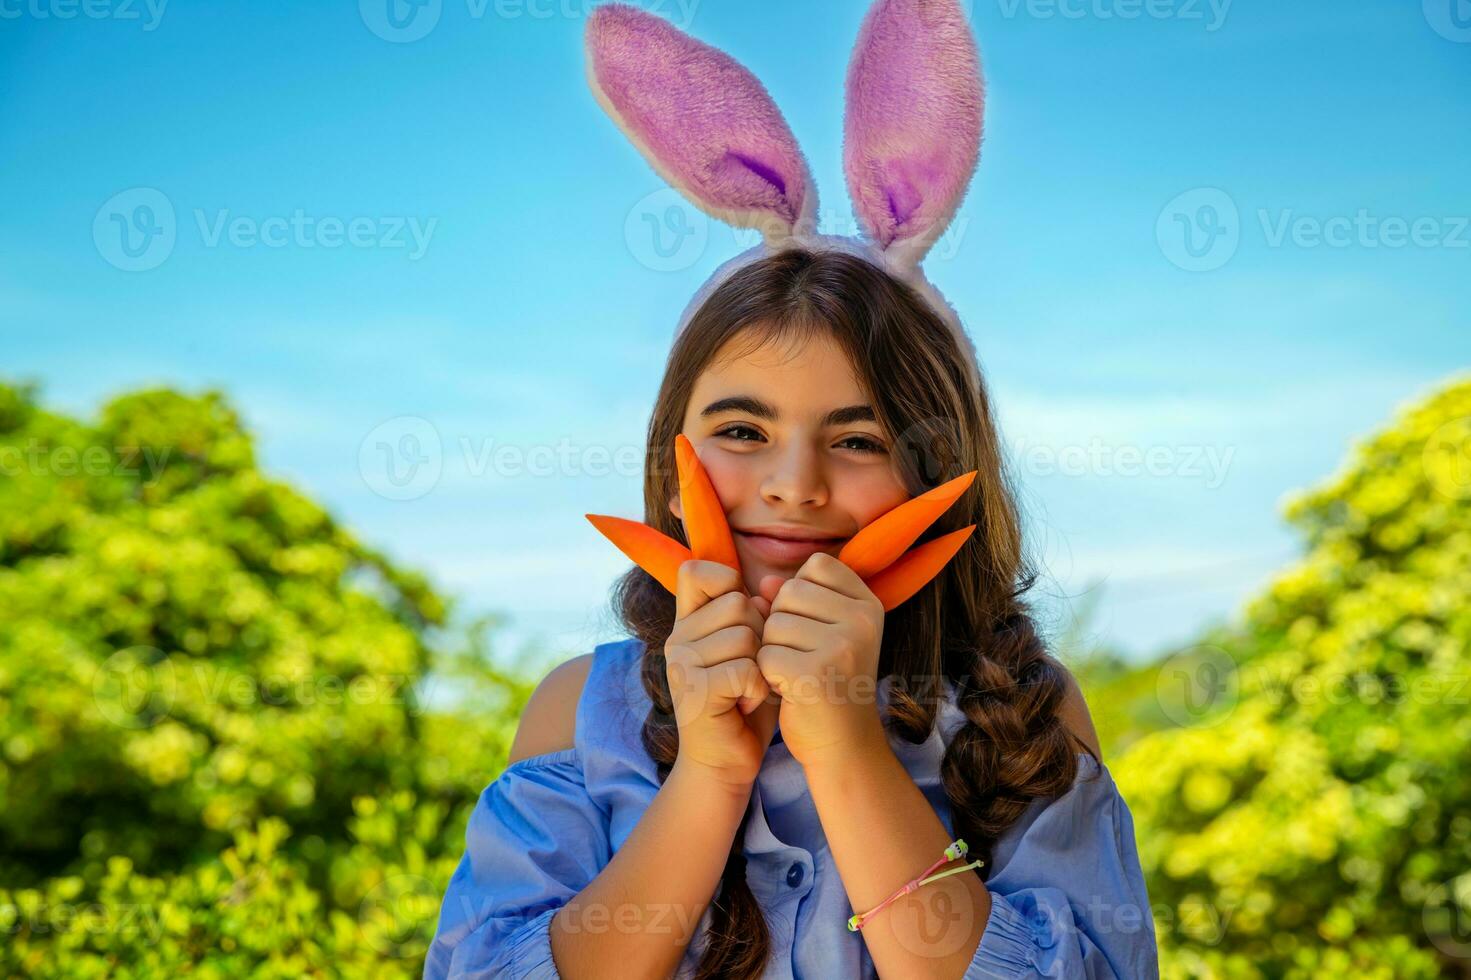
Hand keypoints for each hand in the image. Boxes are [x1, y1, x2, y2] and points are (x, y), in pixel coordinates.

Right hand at [664, 560, 780, 791]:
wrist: (724, 763)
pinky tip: (746, 705)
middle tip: (749, 670)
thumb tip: (771, 588)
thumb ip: (756, 616)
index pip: (695, 571)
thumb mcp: (750, 651)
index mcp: (687, 622)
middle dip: (759, 636)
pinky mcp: (695, 691)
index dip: (726, 581)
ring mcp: (682, 664)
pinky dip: (758, 690)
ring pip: (745, 636)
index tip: (742, 615)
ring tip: (747, 689)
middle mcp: (677, 637)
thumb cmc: (743, 702)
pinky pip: (746, 669)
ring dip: (761, 666)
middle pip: (737, 603)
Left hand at [755, 552, 887, 770]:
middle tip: (803, 658)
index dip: (800, 595)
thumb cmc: (828, 682)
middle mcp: (862, 620)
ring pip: (772, 623)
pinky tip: (790, 690)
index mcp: (869, 604)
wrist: (843, 745)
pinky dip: (768, 675)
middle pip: (789, 592)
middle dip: (782, 625)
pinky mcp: (816, 673)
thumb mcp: (821, 632)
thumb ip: (796, 599)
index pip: (816, 566)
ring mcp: (842, 646)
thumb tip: (766, 582)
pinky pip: (766, 654)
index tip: (815, 629)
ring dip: (773, 650)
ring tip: (798, 674)